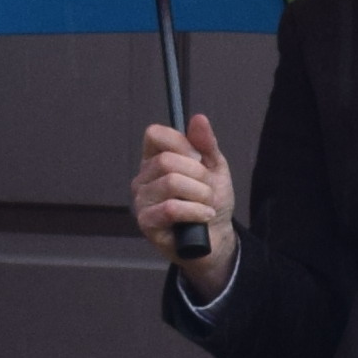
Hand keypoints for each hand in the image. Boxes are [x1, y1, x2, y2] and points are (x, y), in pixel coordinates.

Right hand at [135, 112, 238, 297]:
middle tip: (207, 189)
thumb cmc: (210, 202)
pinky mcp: (146, 222)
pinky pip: (171, 208)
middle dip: (198, 174)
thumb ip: (206, 144)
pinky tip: (204, 216)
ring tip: (207, 205)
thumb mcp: (214, 168)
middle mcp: (143, 178)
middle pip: (166, 160)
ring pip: (171, 183)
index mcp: (154, 159)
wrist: (216, 239)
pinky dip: (196, 211)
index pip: (154, 134)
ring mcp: (141, 200)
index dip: (182, 144)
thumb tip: (198, 118)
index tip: (199, 160)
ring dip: (200, 195)